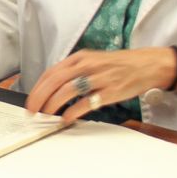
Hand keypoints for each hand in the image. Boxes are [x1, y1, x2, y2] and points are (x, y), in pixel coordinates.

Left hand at [22, 48, 176, 122]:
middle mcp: (87, 65)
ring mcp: (99, 78)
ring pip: (68, 91)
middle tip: (32, 111)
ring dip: (53, 105)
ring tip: (46, 116)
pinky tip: (66, 119)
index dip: (38, 88)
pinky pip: (86, 103)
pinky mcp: (110, 91)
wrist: (146, 65)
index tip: (30, 101)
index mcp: (80, 57)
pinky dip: (73, 112)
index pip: (51, 72)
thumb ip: (74, 71)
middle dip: (40, 98)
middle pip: (55, 81)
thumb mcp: (93, 61)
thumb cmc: (117, 65)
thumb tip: (52, 88)